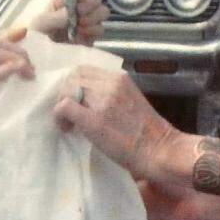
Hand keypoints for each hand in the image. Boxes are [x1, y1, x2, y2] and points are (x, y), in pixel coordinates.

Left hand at [30, 0, 109, 45]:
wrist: (44, 59)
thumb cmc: (38, 36)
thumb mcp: (40, 24)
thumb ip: (54, 17)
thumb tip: (70, 12)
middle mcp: (79, 7)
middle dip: (90, 5)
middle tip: (79, 15)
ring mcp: (87, 21)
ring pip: (103, 11)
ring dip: (93, 18)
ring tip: (79, 27)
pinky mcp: (92, 35)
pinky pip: (101, 28)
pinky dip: (93, 31)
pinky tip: (81, 36)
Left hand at [52, 66, 184, 179]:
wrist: (159, 150)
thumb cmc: (147, 132)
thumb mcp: (129, 100)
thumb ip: (110, 93)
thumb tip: (85, 97)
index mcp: (120, 78)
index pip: (85, 69)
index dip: (74, 83)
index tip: (75, 100)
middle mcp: (111, 84)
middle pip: (73, 76)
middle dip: (66, 92)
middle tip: (68, 111)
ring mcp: (102, 100)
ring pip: (67, 88)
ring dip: (62, 104)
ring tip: (69, 122)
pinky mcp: (94, 119)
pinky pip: (64, 106)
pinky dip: (60, 116)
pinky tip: (67, 128)